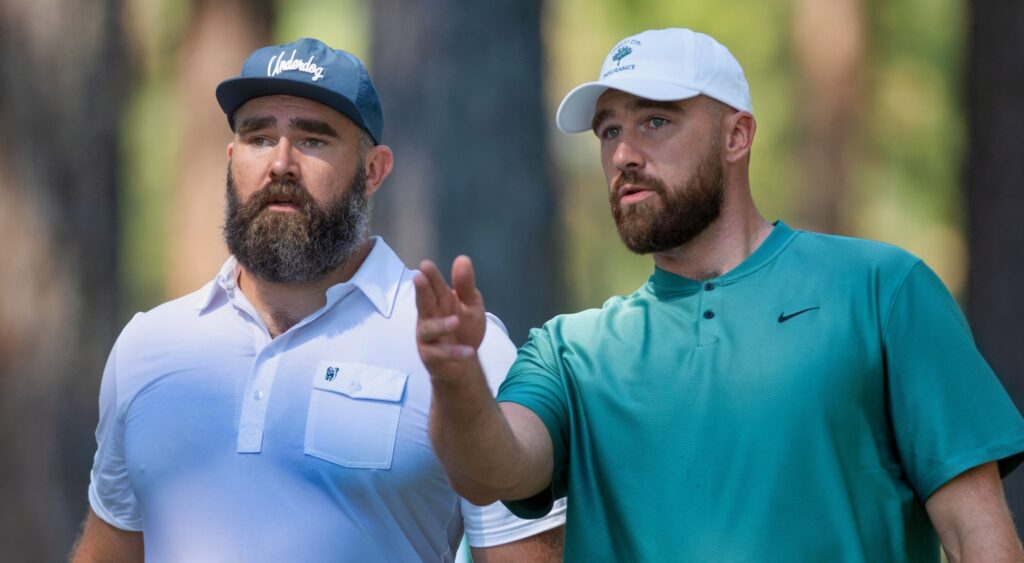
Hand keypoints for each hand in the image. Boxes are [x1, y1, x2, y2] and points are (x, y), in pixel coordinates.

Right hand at [414, 256, 486, 373]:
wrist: (463, 363)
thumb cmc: (465, 328)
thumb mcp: (472, 305)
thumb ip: (466, 286)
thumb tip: (463, 258)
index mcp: (440, 301)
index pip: (434, 286)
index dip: (430, 276)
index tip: (425, 265)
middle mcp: (429, 316)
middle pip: (423, 302)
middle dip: (421, 290)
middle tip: (418, 277)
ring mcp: (427, 336)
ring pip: (429, 329)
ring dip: (441, 325)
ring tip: (456, 321)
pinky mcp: (430, 356)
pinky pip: (440, 354)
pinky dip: (454, 352)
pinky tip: (469, 351)